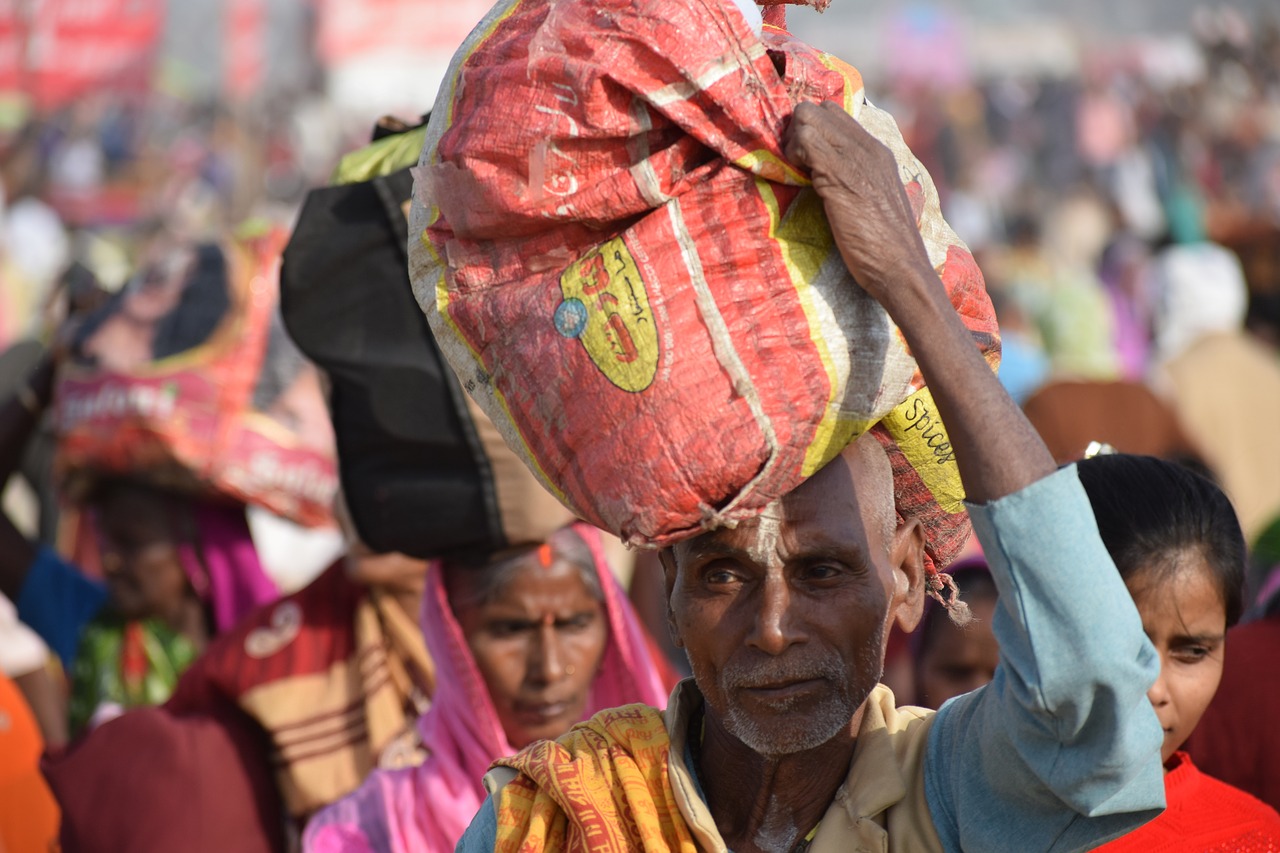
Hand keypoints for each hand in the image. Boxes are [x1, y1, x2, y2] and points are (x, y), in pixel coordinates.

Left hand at [782, 101, 932, 309]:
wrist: (901, 268)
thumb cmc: (886, 248)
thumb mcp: (874, 204)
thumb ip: (857, 183)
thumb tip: (828, 180)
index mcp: (878, 152)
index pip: (835, 114)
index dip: (812, 131)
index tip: (805, 160)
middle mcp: (869, 147)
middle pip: (819, 108)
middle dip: (797, 132)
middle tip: (797, 166)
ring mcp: (856, 158)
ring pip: (808, 117)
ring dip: (792, 143)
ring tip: (798, 174)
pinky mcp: (840, 175)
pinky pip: (806, 141)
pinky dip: (794, 155)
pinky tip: (800, 180)